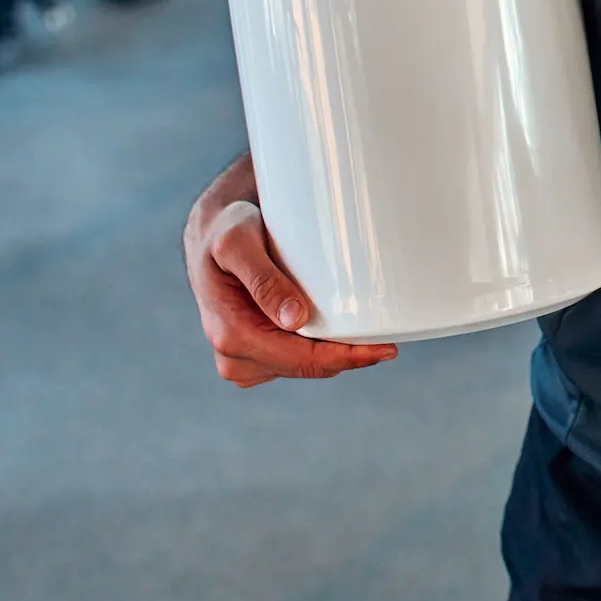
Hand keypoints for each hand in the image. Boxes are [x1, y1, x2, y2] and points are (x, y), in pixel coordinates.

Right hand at [184, 153, 396, 386]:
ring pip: (304, 366)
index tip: (384, 350)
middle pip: (308, 367)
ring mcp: (243, 361)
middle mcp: (234, 357)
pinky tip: (337, 328)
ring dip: (334, 352)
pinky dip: (318, 347)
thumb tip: (295, 320)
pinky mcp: (254, 355)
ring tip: (367, 329)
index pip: (302, 361)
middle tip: (390, 338)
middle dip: (348, 356)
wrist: (210, 236)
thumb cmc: (226, 233)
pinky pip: (295, 360)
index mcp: (232, 335)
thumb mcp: (237, 244)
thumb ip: (263, 279)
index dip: (346, 358)